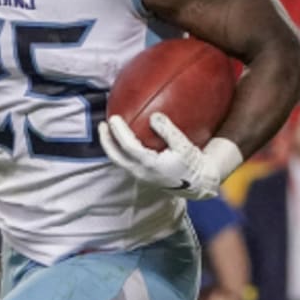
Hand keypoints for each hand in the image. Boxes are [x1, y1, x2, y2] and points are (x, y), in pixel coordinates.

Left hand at [98, 113, 241, 200]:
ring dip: (110, 145)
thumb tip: (154, 116)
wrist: (197, 183)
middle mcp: (141, 172)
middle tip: (102, 124)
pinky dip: (119, 149)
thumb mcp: (184, 146)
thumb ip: (168, 130)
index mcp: (150, 164)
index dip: (119, 132)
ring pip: (118, 160)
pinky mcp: (142, 175)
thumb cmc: (192, 163)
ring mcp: (140, 175)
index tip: (113, 117)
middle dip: (106, 140)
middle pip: (116, 156)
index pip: (128, 146)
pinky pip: (125, 161)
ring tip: (106, 130)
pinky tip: (122, 138)